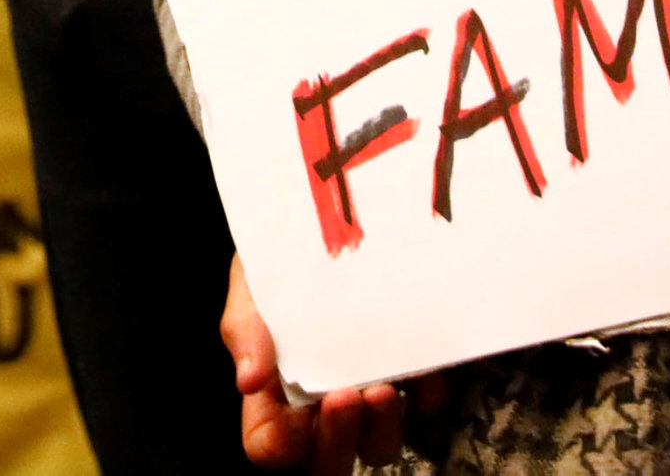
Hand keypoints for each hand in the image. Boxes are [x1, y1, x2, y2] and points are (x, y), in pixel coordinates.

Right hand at [222, 255, 419, 472]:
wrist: (328, 217)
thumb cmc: (279, 261)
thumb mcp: (252, 286)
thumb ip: (245, 330)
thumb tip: (248, 379)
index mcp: (273, 393)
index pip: (267, 445)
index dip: (279, 444)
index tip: (294, 418)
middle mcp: (320, 405)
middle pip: (328, 462)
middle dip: (337, 441)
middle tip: (345, 397)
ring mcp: (366, 392)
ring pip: (378, 445)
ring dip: (381, 427)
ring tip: (383, 386)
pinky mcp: (410, 373)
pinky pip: (424, 406)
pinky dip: (424, 394)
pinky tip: (419, 365)